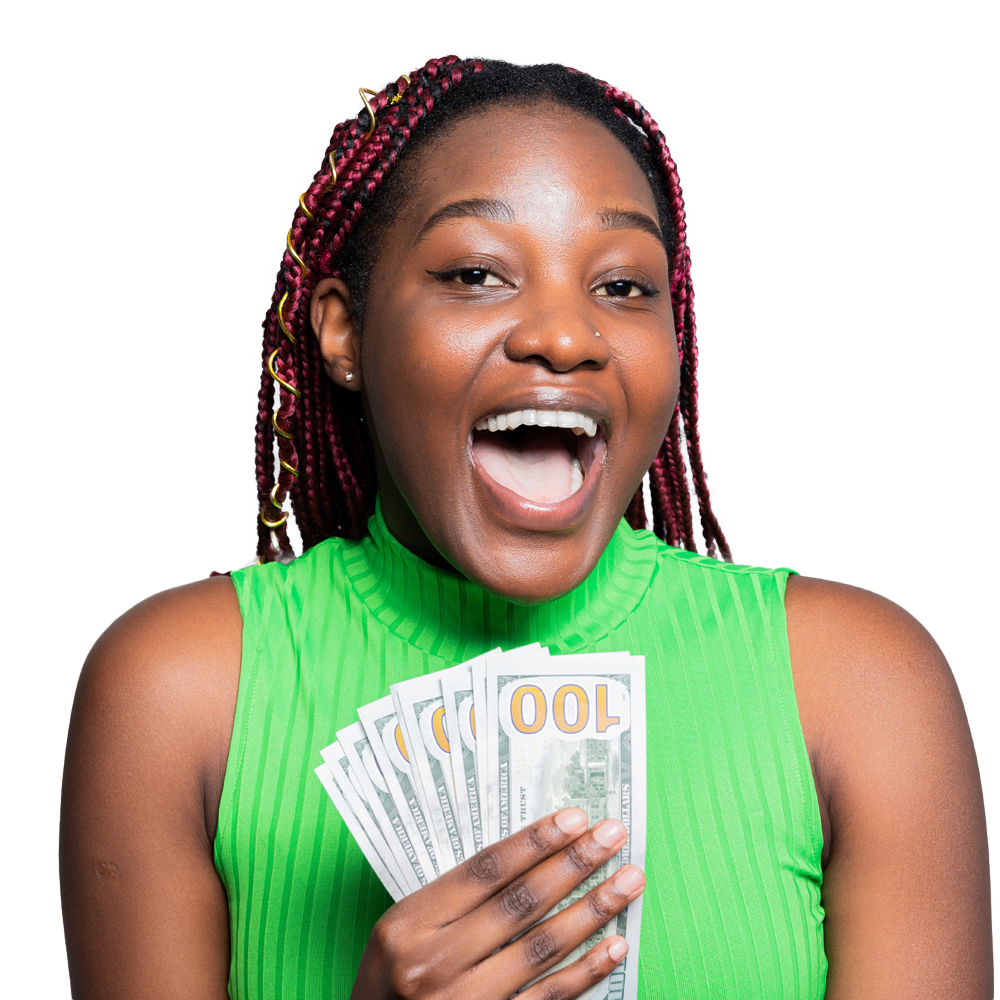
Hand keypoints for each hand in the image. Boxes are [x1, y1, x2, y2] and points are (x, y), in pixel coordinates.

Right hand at [350, 808, 644, 998]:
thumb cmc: (394, 978)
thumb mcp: (404, 928)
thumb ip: (455, 898)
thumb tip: (534, 854)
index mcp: (409, 924)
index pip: (485, 870)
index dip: (534, 842)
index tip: (575, 818)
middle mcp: (434, 963)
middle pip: (519, 902)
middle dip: (573, 864)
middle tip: (612, 837)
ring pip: (541, 947)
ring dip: (592, 910)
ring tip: (628, 880)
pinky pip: (549, 997)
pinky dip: (586, 971)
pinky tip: (614, 944)